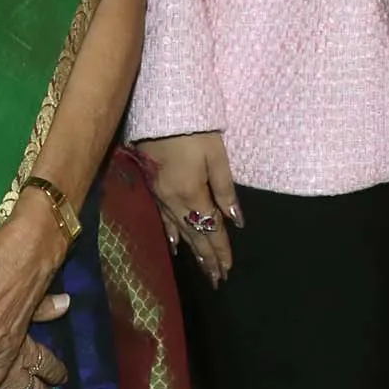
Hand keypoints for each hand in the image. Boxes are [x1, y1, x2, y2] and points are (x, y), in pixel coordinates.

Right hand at [142, 130, 240, 281]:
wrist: (158, 108)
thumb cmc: (193, 127)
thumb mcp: (216, 154)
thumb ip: (225, 188)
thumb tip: (236, 220)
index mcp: (191, 193)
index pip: (210, 228)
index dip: (220, 249)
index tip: (228, 269)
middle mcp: (172, 200)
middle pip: (194, 235)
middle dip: (207, 258)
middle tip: (217, 280)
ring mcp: (159, 195)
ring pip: (179, 230)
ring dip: (193, 251)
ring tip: (203, 269)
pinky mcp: (152, 187)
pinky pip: (164, 218)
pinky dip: (172, 234)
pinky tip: (176, 245)